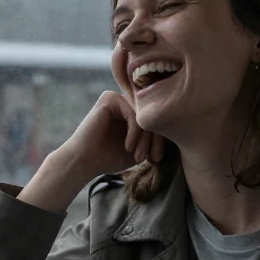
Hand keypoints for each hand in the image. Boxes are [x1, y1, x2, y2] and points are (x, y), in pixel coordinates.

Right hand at [15, 92, 163, 213]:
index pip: (155, 120)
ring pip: (144, 116)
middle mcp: (125, 101)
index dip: (159, 140)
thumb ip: (153, 139)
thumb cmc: (109, 157)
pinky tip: (128, 147)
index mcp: (131, 111)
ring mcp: (117, 98)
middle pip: (152, 116)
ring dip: (145, 139)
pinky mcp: (109, 99)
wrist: (84, 161)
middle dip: (155, 140)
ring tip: (139, 156)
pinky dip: (134, 132)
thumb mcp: (138, 148)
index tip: (156, 159)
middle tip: (152, 159)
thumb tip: (175, 133)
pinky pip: (133, 113)